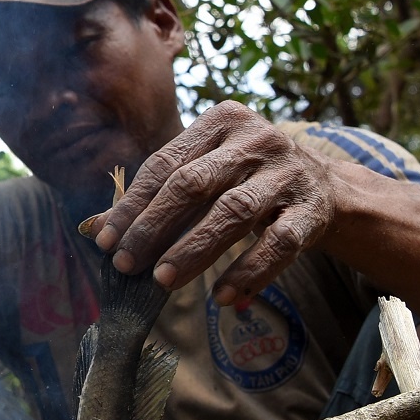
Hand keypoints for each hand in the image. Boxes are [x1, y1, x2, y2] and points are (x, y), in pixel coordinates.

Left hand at [86, 101, 334, 304]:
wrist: (326, 187)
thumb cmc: (247, 179)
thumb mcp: (206, 172)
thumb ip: (155, 195)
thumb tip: (93, 228)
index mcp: (222, 121)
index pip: (165, 164)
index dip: (133, 205)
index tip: (105, 242)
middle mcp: (256, 140)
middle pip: (194, 185)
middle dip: (154, 228)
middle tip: (127, 265)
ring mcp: (288, 173)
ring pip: (234, 213)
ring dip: (195, 250)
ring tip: (164, 281)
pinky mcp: (312, 209)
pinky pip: (279, 244)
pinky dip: (250, 272)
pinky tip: (224, 298)